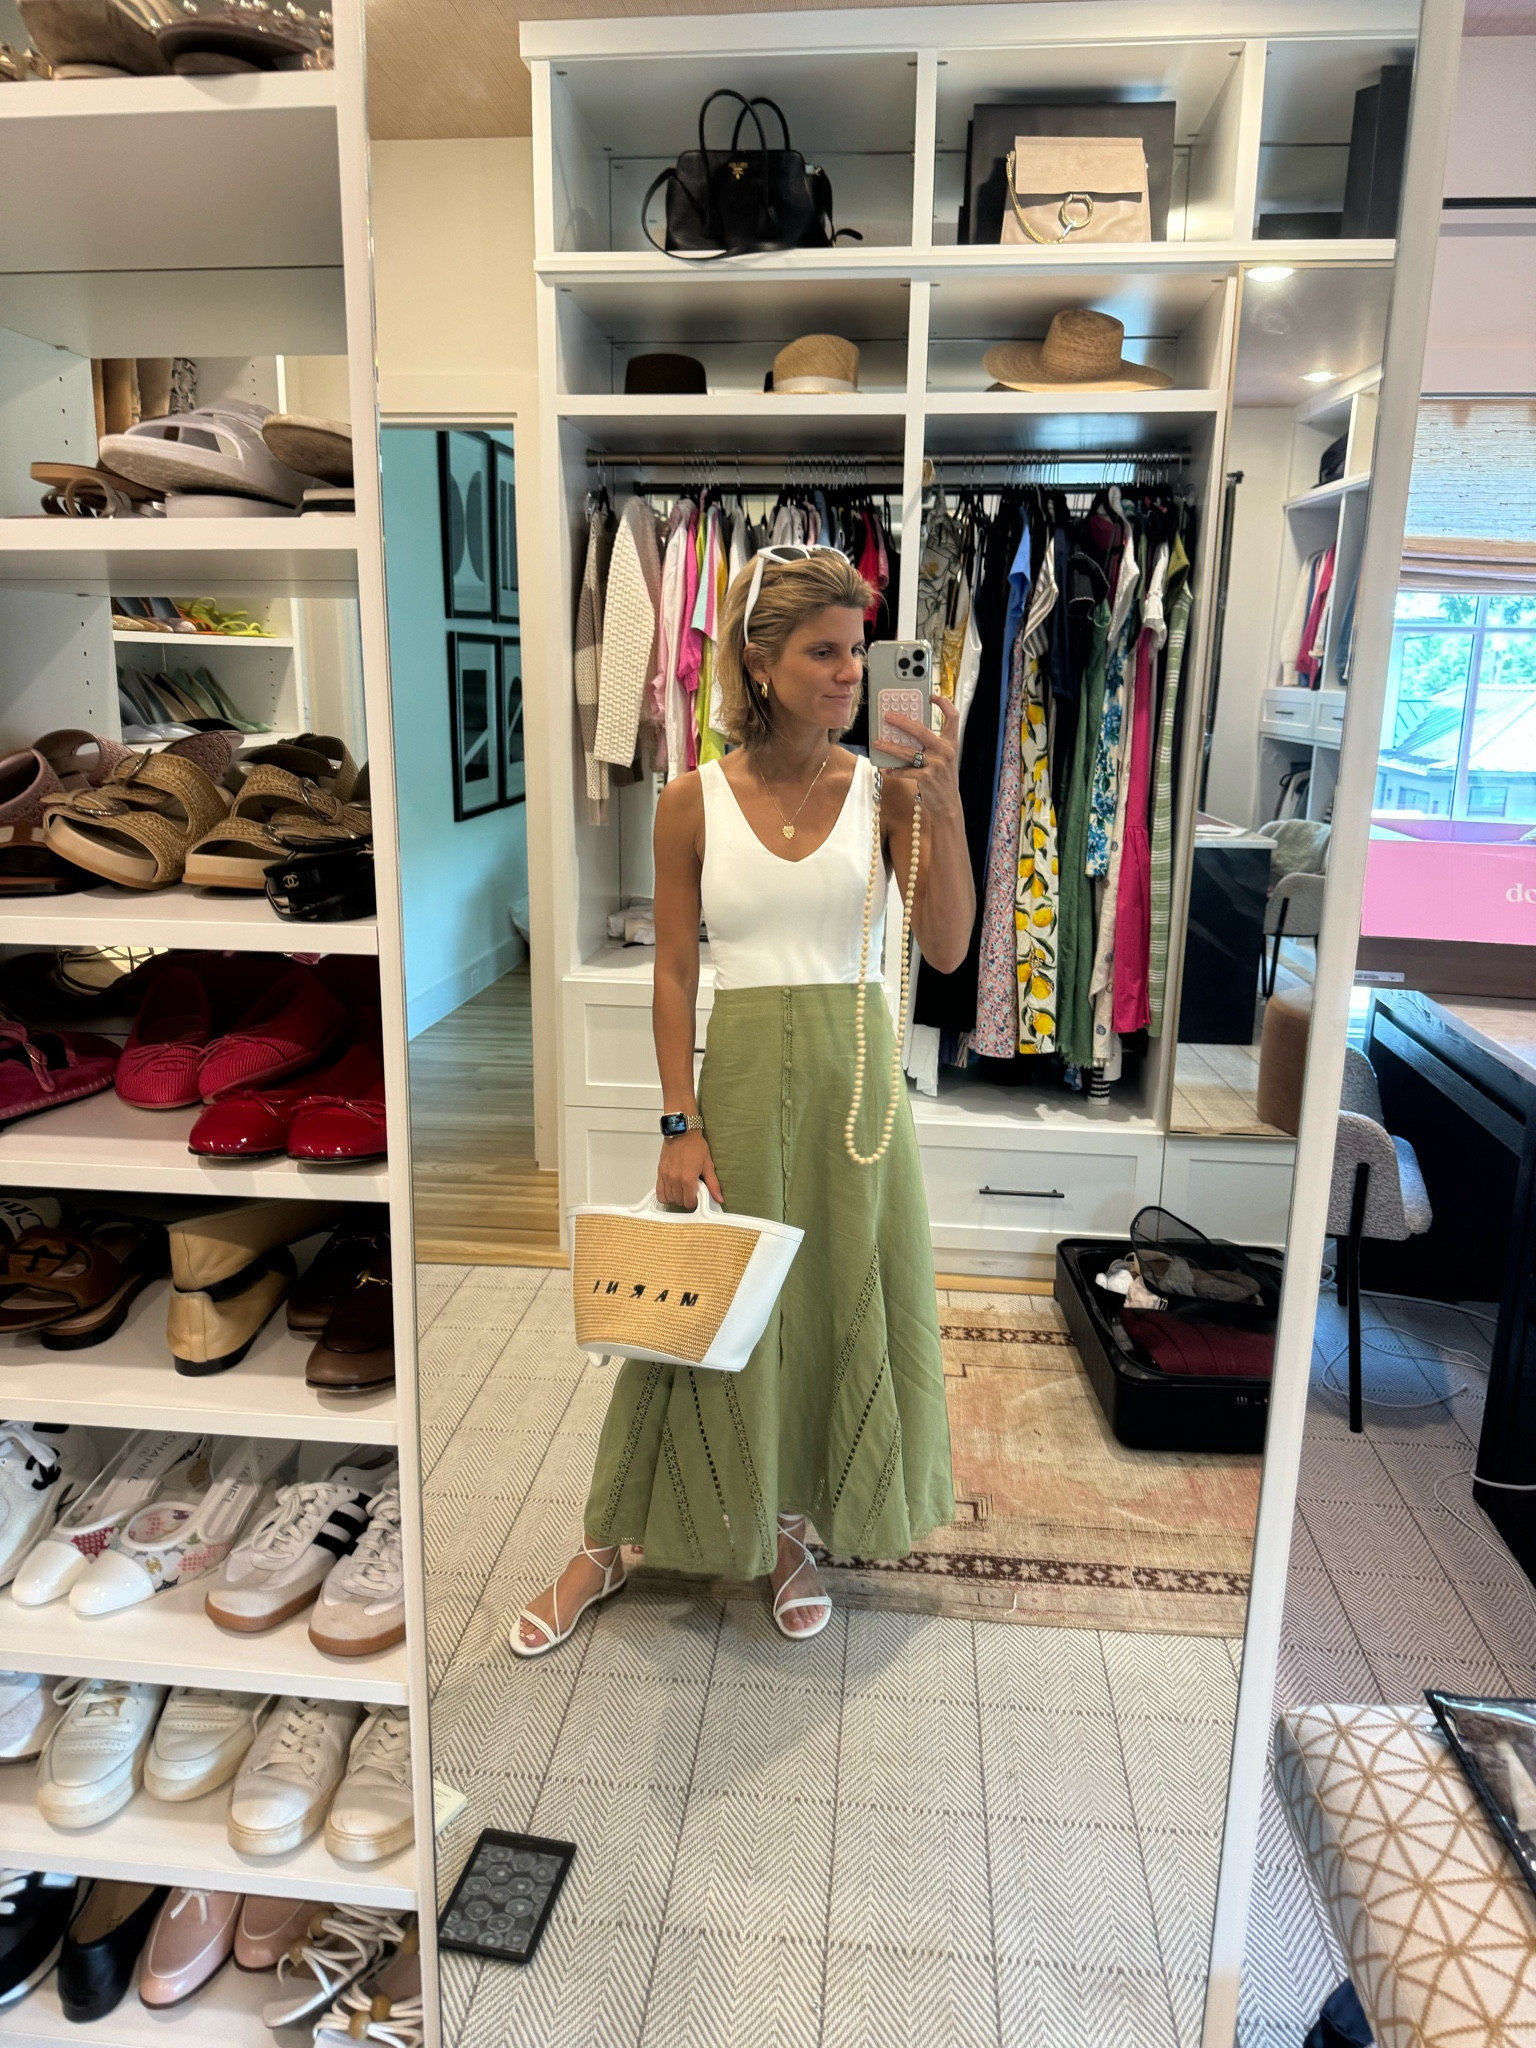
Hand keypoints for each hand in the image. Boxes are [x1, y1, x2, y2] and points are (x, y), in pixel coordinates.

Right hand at [656, 1131, 722, 1210]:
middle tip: (691, 1194)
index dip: (694, 1203)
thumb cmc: (695, 1145)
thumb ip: (713, 1184)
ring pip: (669, 1199)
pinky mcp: (660, 1173)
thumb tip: (719, 1198)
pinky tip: (672, 1192)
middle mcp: (675, 1180)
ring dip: (676, 1199)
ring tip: (682, 1192)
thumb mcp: (708, 1164)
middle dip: (686, 1201)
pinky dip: (665, 1196)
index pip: (689, 1202)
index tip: (697, 1198)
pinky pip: (659, 1192)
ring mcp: (666, 1177)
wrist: (682, 1132)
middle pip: (679, 1202)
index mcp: (688, 1179)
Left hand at [880, 691, 960, 816]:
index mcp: (951, 742)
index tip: (932, 695)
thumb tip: (908, 729)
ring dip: (890, 747)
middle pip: (921, 730)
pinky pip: (906, 771)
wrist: (948, 802)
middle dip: (902, 722)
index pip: (953, 717)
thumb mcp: (944, 757)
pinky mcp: (927, 777)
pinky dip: (894, 770)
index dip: (943, 703)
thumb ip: (932, 743)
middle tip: (888, 717)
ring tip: (878, 743)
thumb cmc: (942, 777)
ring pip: (908, 751)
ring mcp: (936, 764)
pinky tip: (886, 768)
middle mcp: (945, 751)